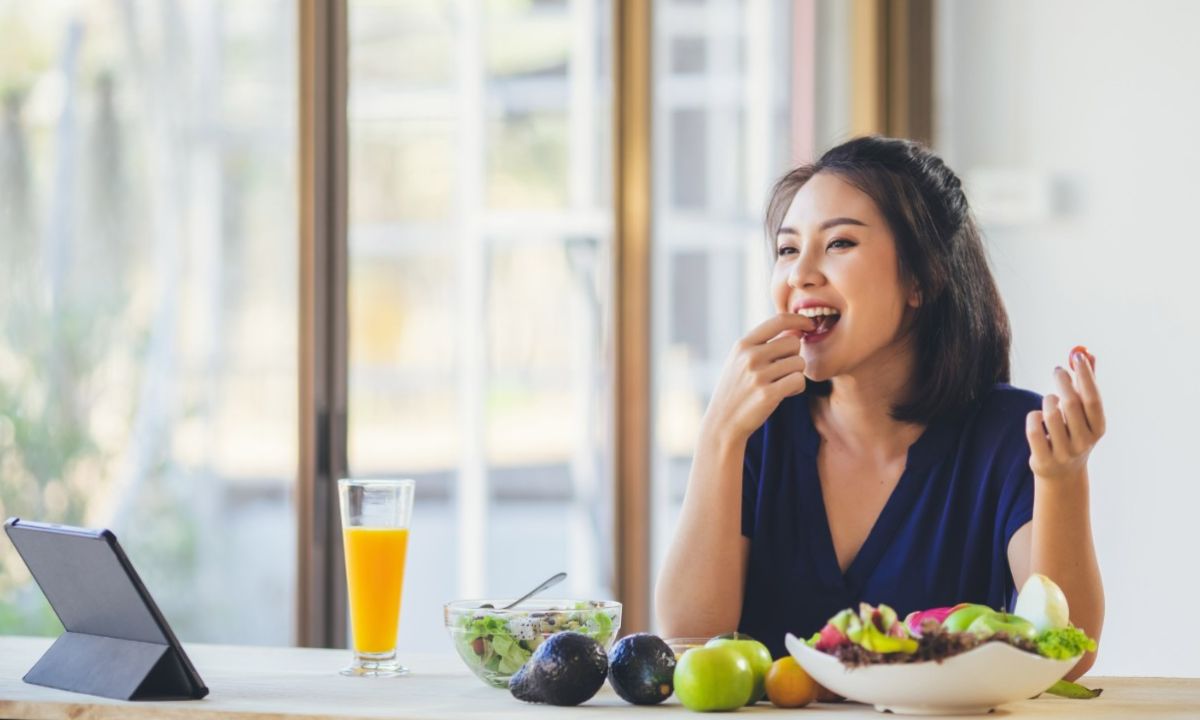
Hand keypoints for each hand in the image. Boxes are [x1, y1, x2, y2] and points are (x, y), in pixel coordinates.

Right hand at [701, 313, 815, 441]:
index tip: (809, 325)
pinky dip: (797, 388)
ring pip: (799, 363)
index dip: (799, 320)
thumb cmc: (736, 390)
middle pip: (794, 343)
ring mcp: (758, 375)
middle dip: (794, 356)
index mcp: (743, 344)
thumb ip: (762, 345)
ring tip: (780, 384)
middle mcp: (750, 356)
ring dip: (795, 374)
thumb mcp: (739, 361)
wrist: (722, 423)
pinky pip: (799, 381)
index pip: (778, 321)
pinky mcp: (768, 394)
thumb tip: (795, 330)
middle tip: (783, 371)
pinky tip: (784, 394)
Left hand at [1026, 348, 1105, 484]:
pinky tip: (1037, 417)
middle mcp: (1084, 442)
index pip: (1093, 399)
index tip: (1078, 356)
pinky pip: (1034, 428)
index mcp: (1098, 429)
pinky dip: (1033, 417)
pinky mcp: (1043, 459)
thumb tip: (1088, 354)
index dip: (1086, 376)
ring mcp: (1064, 452)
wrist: (1063, 474)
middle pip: (1071, 404)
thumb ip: (1086, 384)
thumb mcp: (1085, 414)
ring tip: (1050, 401)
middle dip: (1063, 381)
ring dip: (1048, 401)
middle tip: (1058, 370)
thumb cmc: (1074, 433)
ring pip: (1050, 414)